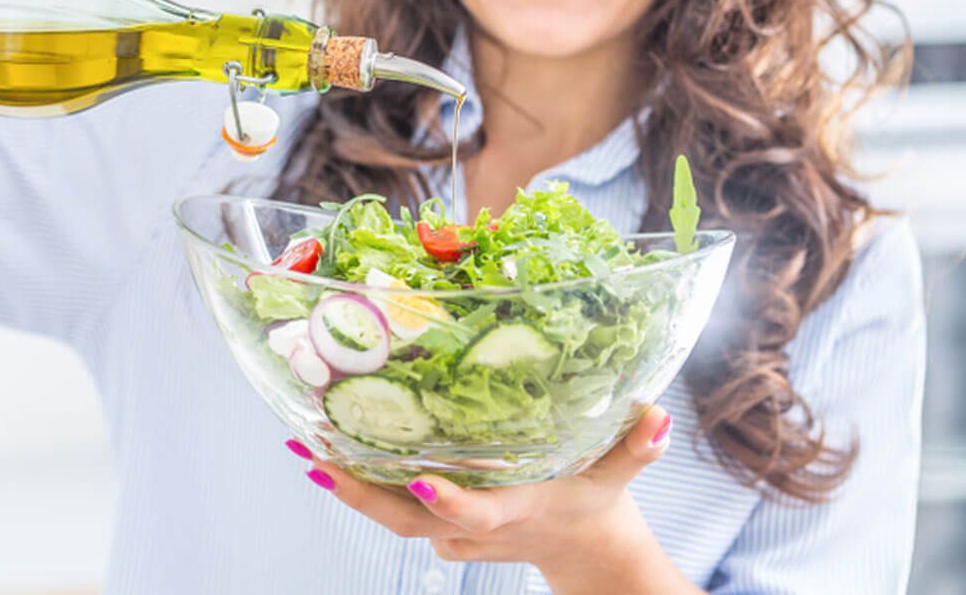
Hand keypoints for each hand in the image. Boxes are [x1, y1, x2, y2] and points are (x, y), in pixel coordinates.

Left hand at [289, 404, 675, 590]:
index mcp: (518, 510)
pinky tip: (335, 447)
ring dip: (350, 485)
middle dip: (363, 493)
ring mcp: (455, 532)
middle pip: (411, 521)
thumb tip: (657, 414)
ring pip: (394, 516)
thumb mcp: (621, 474)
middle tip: (317, 456)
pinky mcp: (443, 525)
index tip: (422, 484)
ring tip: (308, 445)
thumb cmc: (598, 502)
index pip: (481, 515)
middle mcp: (476, 527)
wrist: (583, 551)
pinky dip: (364, 482)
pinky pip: (396, 507)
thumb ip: (639, 447)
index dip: (452, 505)